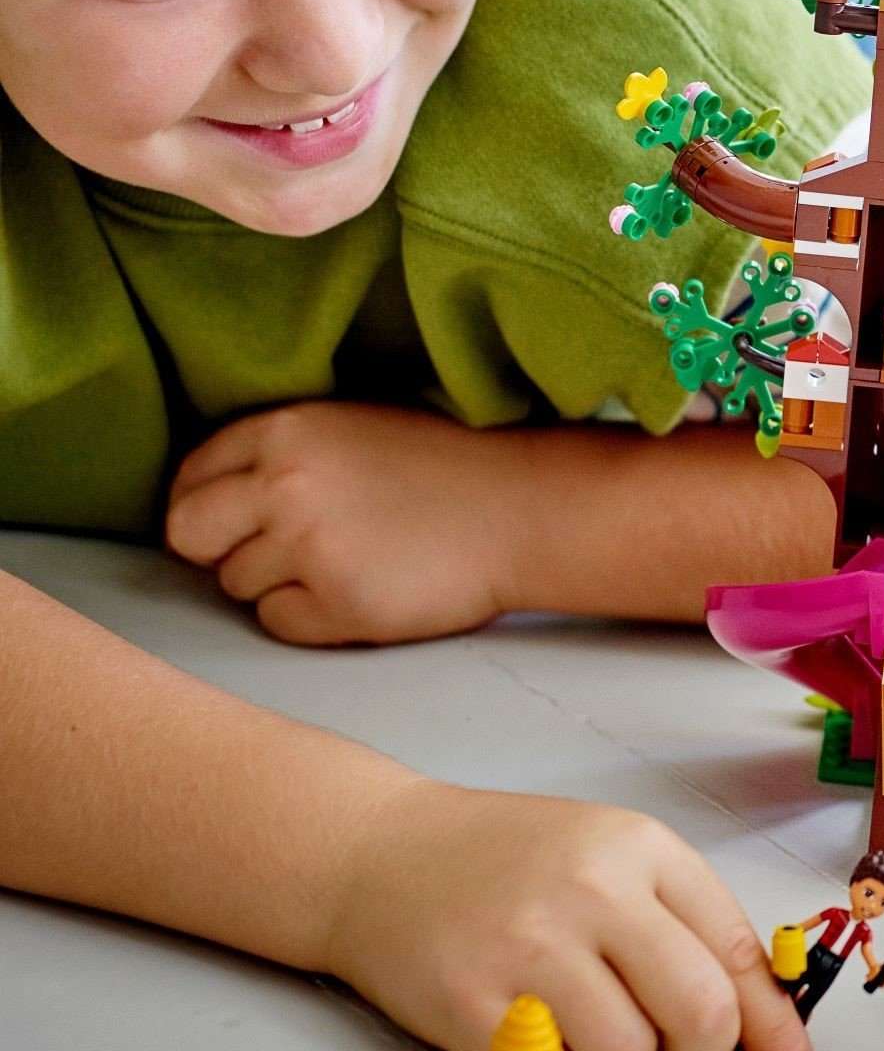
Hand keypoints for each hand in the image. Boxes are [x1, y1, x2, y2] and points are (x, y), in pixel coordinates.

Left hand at [165, 403, 526, 645]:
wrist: (526, 510)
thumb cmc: (447, 468)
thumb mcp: (355, 427)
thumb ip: (283, 453)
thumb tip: (215, 500)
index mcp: (287, 430)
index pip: (193, 475)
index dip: (209, 504)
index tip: (236, 520)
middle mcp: (285, 485)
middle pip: (191, 533)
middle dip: (220, 547)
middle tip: (276, 550)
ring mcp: (309, 547)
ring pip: (236, 584)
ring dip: (279, 582)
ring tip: (346, 562)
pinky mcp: (338, 604)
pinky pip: (279, 623)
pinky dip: (310, 616)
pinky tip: (360, 590)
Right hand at [326, 778, 817, 1050]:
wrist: (380, 854)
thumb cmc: (509, 861)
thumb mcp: (611, 856)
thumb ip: (682, 919)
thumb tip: (757, 1013)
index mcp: (641, 847)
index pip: (736, 948)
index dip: (773, 1025)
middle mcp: (592, 890)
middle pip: (700, 1012)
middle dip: (700, 1050)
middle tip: (670, 1043)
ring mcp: (528, 947)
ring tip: (580, 1016)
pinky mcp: (468, 1004)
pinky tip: (534, 1028)